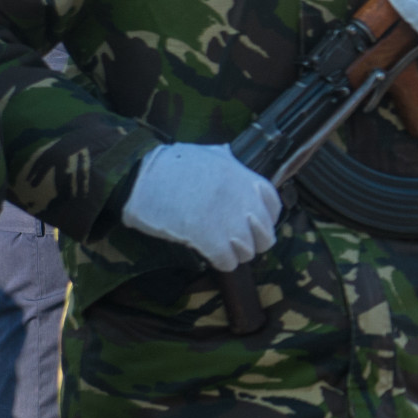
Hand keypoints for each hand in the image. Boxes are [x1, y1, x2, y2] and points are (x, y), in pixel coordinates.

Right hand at [121, 143, 282, 269]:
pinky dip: (221, 262)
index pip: (274, 207)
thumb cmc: (172, 164)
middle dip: (252, 241)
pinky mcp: (208, 238)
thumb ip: (229, 163)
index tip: (253, 223)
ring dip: (235, 254)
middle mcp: (244, 201)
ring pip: (248, 252)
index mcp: (246, 179)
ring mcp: (228, 221)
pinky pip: (228, 262)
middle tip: (234, 240)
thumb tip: (233, 161)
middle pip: (265, 236)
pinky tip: (210, 254)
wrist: (142, 176)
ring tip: (220, 247)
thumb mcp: (210, 154)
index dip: (265, 219)